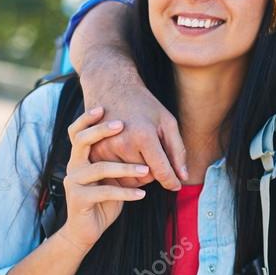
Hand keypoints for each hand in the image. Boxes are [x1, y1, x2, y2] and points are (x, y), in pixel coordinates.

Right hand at [58, 107, 150, 251]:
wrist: (84, 230)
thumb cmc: (106, 199)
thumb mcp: (120, 178)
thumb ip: (131, 163)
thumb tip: (172, 166)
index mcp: (83, 154)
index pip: (81, 131)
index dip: (88, 119)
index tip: (105, 109)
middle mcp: (75, 163)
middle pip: (81, 140)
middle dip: (100, 130)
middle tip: (121, 124)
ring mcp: (74, 180)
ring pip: (99, 167)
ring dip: (125, 168)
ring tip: (147, 172)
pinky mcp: (78, 198)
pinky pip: (104, 191)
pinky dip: (125, 193)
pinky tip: (141, 195)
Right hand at [80, 62, 187, 190]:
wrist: (111, 88)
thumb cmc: (144, 105)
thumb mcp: (167, 123)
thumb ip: (177, 151)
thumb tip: (182, 178)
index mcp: (143, 135)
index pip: (161, 171)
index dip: (171, 182)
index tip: (177, 186)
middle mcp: (122, 144)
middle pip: (145, 177)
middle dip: (153, 171)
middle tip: (153, 154)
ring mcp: (104, 149)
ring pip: (128, 179)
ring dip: (138, 173)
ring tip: (140, 155)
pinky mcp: (92, 153)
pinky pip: (113, 176)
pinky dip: (123, 173)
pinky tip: (128, 160)